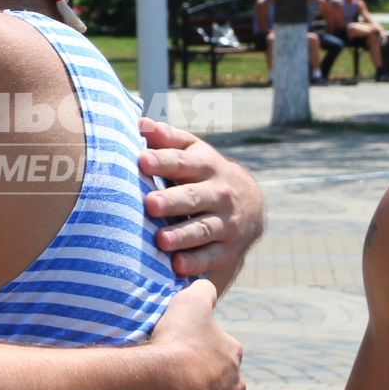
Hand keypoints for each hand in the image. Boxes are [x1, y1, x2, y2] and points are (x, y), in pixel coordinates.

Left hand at [137, 117, 264, 285]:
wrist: (250, 204)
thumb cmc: (204, 173)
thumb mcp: (192, 152)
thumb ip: (166, 139)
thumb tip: (138, 122)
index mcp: (206, 166)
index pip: (183, 162)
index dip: (163, 160)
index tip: (142, 160)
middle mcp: (219, 193)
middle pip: (193, 196)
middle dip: (172, 200)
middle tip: (150, 204)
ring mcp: (227, 222)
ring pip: (203, 229)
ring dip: (182, 235)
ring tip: (161, 240)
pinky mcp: (228, 249)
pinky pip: (211, 257)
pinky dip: (196, 262)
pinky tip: (177, 266)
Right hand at [143, 279, 244, 389]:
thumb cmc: (178, 343)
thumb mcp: (190, 302)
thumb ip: (202, 290)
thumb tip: (205, 286)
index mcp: (232, 355)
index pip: (223, 348)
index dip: (202, 346)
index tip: (181, 346)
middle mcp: (233, 388)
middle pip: (218, 381)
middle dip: (200, 378)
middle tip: (170, 373)